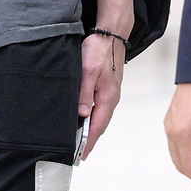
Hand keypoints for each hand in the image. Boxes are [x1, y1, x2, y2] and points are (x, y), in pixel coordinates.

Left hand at [78, 33, 125, 158]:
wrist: (110, 35)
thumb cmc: (99, 50)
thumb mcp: (88, 71)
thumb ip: (84, 93)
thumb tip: (82, 115)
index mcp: (108, 97)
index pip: (98, 126)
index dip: (89, 141)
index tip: (81, 155)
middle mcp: (111, 98)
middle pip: (100, 124)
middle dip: (90, 139)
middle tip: (79, 152)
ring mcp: (111, 93)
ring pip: (100, 116)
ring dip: (91, 129)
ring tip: (80, 139)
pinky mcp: (108, 87)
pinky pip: (100, 107)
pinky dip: (93, 117)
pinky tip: (86, 118)